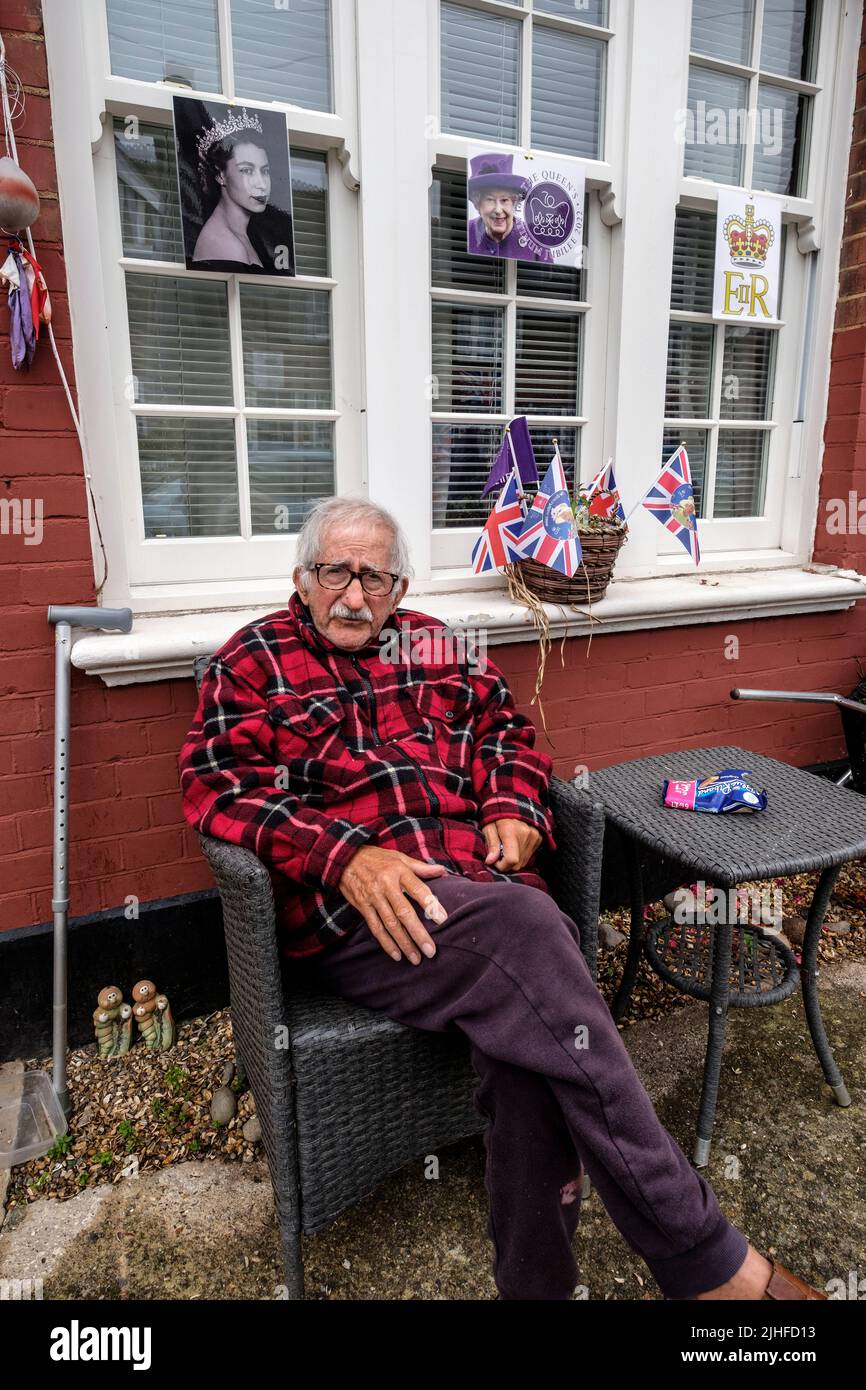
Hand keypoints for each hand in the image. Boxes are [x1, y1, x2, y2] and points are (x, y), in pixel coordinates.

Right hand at [338, 847, 448, 964]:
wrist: (344, 858)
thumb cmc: (376, 858)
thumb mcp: (399, 857)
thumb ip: (421, 867)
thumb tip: (442, 871)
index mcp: (399, 871)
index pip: (419, 890)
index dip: (431, 905)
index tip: (443, 920)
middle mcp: (386, 885)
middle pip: (404, 913)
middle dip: (418, 933)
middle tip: (431, 951)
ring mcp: (373, 898)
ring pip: (390, 924)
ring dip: (404, 943)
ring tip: (416, 958)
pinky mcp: (363, 907)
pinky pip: (375, 928)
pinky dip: (386, 943)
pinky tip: (397, 955)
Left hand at [482, 818, 541, 872]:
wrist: (513, 801)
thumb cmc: (496, 815)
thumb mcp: (488, 827)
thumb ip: (491, 845)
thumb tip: (490, 862)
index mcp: (511, 830)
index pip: (511, 860)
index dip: (501, 866)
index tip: (494, 861)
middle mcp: (526, 834)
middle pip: (517, 864)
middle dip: (506, 863)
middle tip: (498, 852)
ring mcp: (535, 836)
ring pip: (523, 862)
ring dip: (514, 859)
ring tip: (507, 847)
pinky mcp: (539, 838)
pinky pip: (529, 856)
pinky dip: (521, 854)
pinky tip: (515, 845)